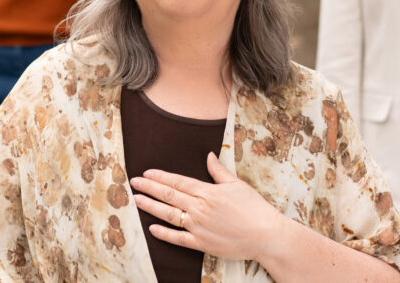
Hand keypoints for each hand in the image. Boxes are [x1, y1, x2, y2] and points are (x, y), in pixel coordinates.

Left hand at [129, 152, 287, 261]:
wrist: (266, 235)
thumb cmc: (254, 208)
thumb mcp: (237, 184)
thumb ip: (219, 171)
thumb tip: (208, 156)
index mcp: (207, 192)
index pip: (177, 181)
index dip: (160, 177)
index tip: (146, 173)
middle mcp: (199, 208)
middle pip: (169, 195)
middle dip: (149, 188)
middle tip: (133, 183)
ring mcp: (199, 227)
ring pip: (169, 215)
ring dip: (151, 207)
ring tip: (137, 201)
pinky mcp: (202, 244)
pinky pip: (178, 239)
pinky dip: (164, 234)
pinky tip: (153, 229)